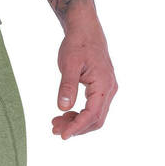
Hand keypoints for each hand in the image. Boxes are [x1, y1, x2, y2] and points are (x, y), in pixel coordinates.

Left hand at [52, 17, 116, 138]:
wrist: (85, 29)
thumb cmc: (78, 44)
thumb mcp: (69, 64)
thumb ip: (67, 87)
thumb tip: (63, 108)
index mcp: (104, 84)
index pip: (92, 114)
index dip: (77, 127)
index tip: (63, 136)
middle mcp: (109, 89)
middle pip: (96, 120)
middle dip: (76, 128)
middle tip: (54, 129)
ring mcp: (107, 90)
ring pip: (95, 116)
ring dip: (76, 123)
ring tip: (56, 123)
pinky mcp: (101, 89)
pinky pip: (93, 109)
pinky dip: (79, 115)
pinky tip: (64, 115)